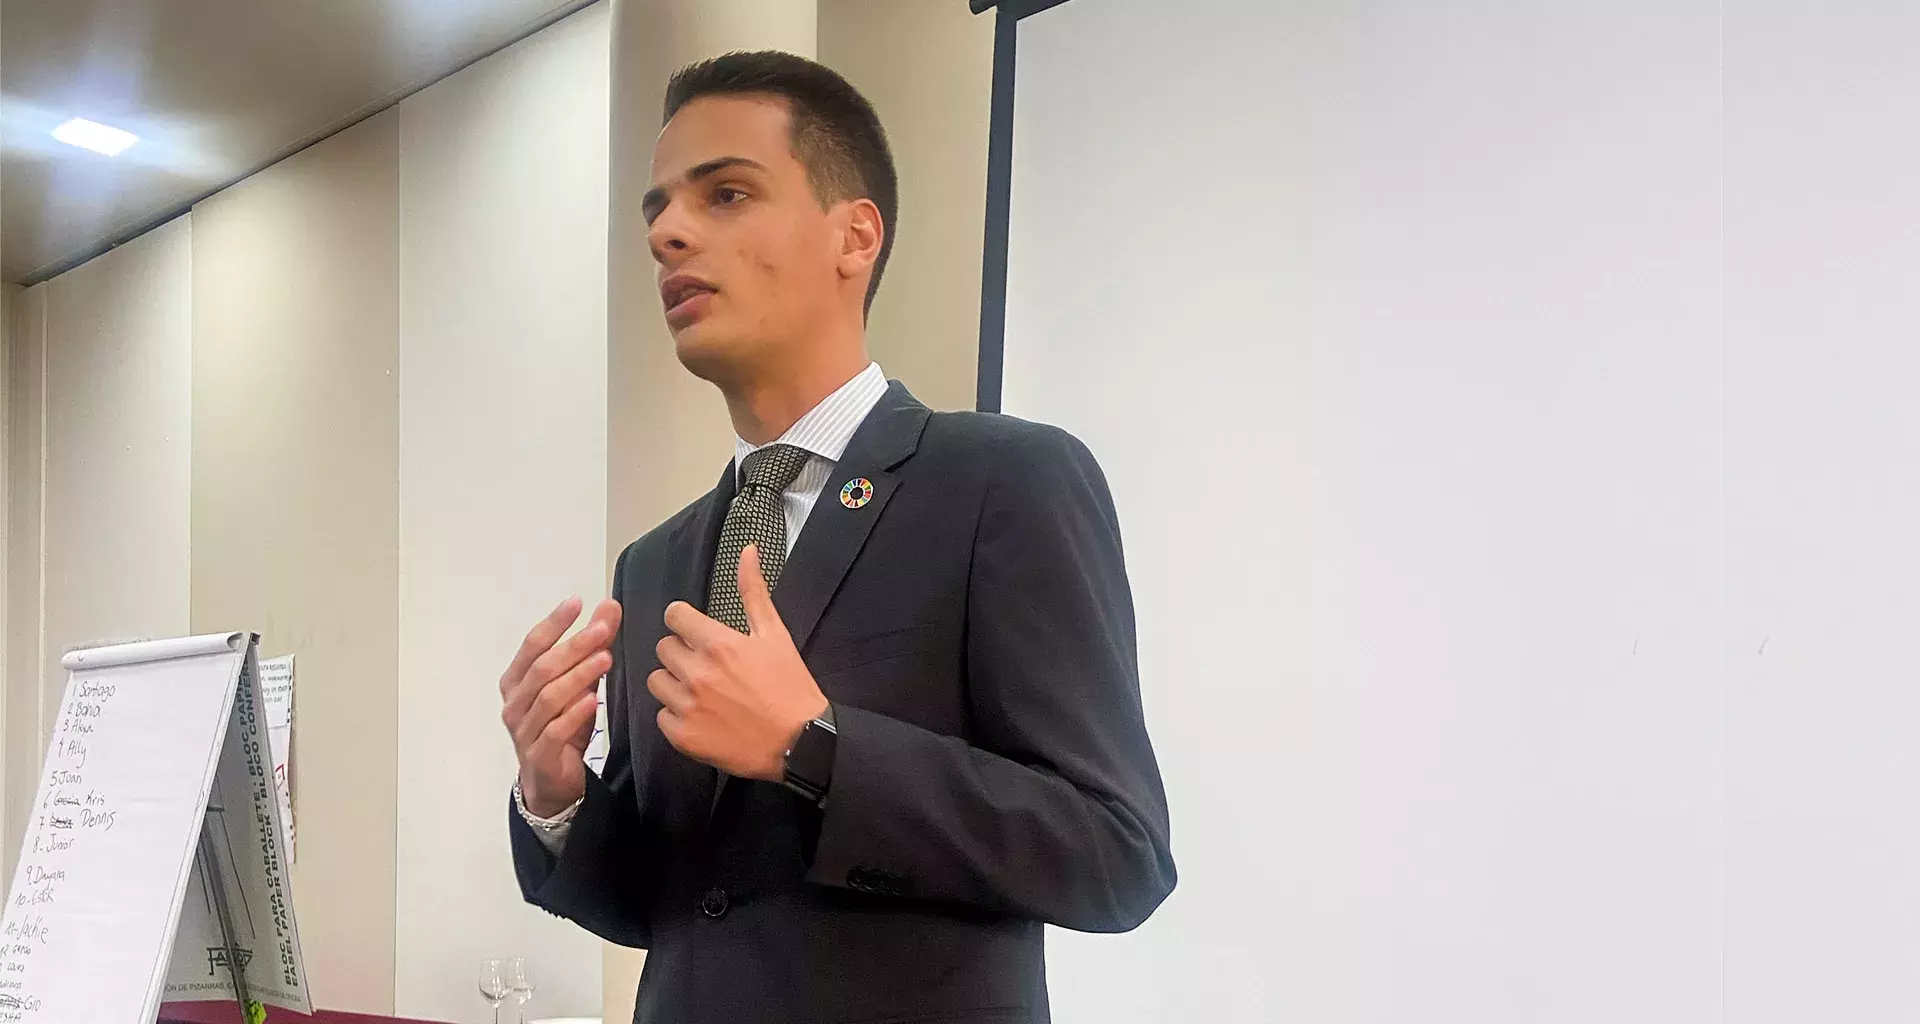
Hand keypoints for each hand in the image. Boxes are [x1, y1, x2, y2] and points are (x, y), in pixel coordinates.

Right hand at [501, 596, 623, 816]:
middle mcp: (515, 703)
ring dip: (578, 676)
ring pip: (548, 697)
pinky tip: (592, 700)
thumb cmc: (562, 726)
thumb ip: (592, 645)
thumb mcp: (580, 682)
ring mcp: (524, 730)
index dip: (554, 623)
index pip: (532, 645)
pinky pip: (554, 731)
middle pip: (542, 668)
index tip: (576, 602)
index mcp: (517, 680)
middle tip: (602, 629)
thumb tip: (609, 607)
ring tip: (605, 659)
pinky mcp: (539, 755)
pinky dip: (574, 714)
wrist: (552, 782)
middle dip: (573, 645)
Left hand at [650, 544, 828, 779]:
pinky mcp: (684, 736)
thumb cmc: (790, 687)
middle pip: (663, 648)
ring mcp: (688, 706)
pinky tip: (700, 715)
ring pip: (657, 681)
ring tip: (699, 691)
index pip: (674, 616)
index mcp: (717, 643)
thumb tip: (747, 551)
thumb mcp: (776, 634)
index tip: (695, 631)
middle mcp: (697, 672)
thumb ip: (754, 592)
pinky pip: (661, 716)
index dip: (685, 621)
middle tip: (705, 665)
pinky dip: (676, 716)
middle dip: (681, 652)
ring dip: (674, 683)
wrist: (801, 743)